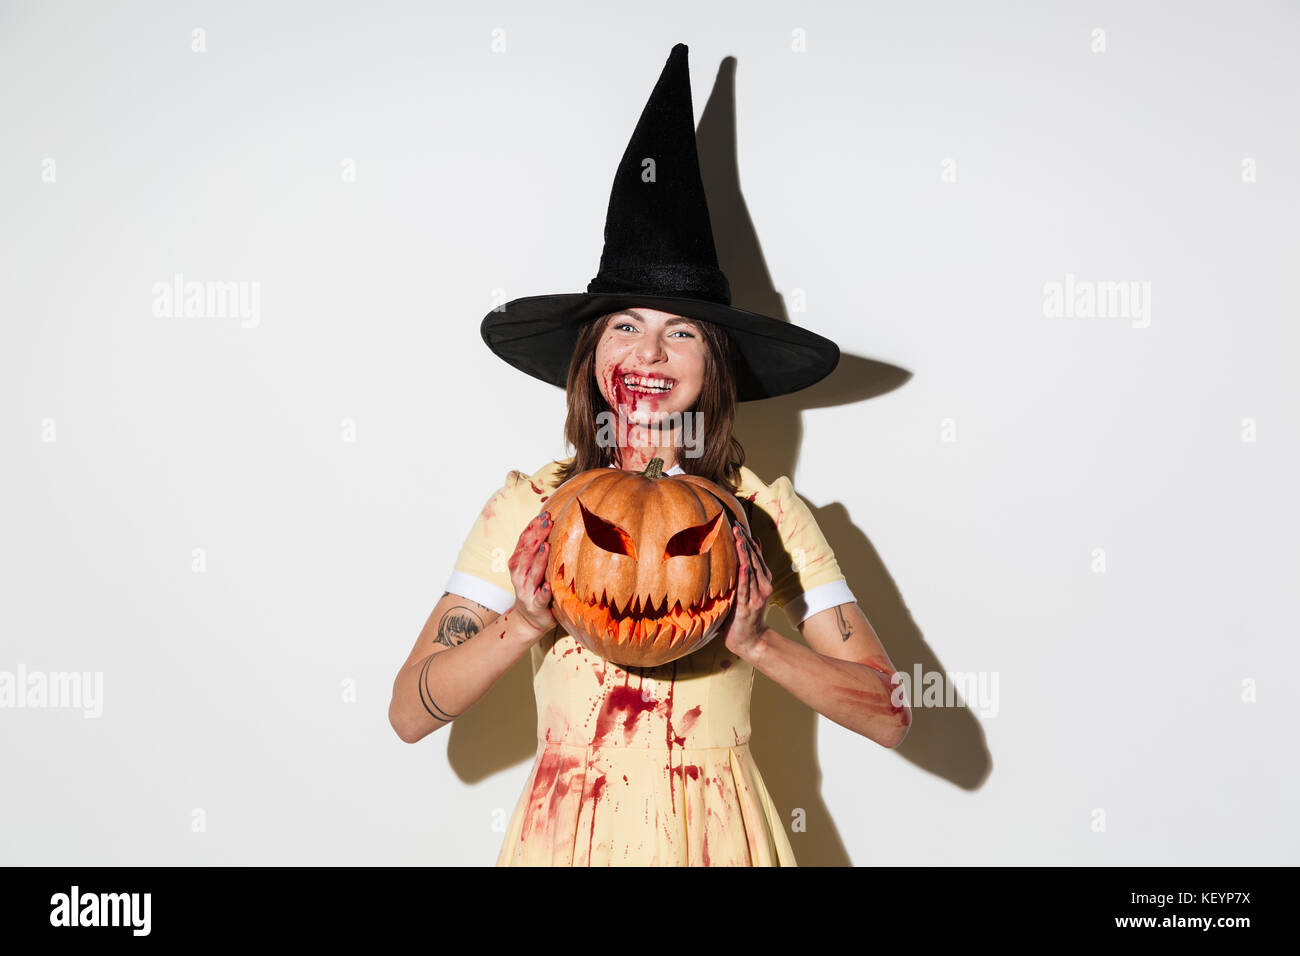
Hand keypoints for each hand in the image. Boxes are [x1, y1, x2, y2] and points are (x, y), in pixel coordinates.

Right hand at [507, 511, 556, 639]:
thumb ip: (538, 549)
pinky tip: (549, 586)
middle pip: (526, 553)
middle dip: (537, 536)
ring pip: (531, 573)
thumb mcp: (532, 567)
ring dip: (539, 560)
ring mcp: (526, 592)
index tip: (543, 514)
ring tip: (546, 546)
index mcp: (517, 563)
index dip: (532, 528)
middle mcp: (519, 576)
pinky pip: (540, 598)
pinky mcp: (536, 606)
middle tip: (548, 521)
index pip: (523, 542)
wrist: (529, 618)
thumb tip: (552, 522)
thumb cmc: (535, 586)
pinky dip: (544, 592)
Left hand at [721, 522, 771, 657]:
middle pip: (754, 559)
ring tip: (739, 538)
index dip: (747, 539)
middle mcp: (763, 585)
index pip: (756, 555)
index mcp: (763, 579)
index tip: (738, 524)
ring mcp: (756, 596)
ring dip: (745, 554)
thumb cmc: (744, 613)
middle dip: (745, 541)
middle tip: (735, 525)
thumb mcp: (747, 589)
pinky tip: (742, 566)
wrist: (750, 640)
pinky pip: (745, 589)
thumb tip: (747, 546)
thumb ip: (748, 570)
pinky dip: (744, 577)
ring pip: (750, 570)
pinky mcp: (747, 607)